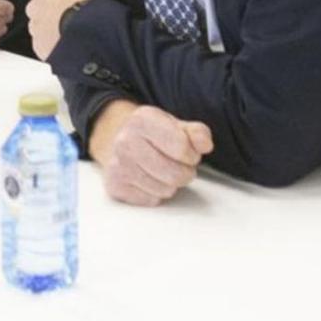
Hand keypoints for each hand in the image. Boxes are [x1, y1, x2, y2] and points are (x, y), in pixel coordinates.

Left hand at [26, 0, 103, 59]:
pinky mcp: (38, 45)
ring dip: (48, 29)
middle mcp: (34, 6)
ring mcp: (35, 26)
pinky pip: (43, 45)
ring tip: (67, 32)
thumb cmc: (86, 0)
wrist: (86, 26)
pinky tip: (64, 43)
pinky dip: (51, 45)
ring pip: (38, 27)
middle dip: (48, 12)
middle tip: (65, 16)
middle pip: (38, 8)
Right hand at [89, 101, 213, 205]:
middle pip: (176, 174)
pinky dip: (155, 193)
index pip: (182, 147)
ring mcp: (118, 165)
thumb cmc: (152, 135)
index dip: (192, 154)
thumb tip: (205, 145)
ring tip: (162, 171)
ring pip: (166, 190)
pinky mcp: (115, 186)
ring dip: (170, 184)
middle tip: (178, 165)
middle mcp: (125, 141)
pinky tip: (148, 178)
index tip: (187, 152)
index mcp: (143, 120)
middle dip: (185, 172)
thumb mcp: (177, 126)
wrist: (116, 139)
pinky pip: (152, 200)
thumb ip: (197, 133)